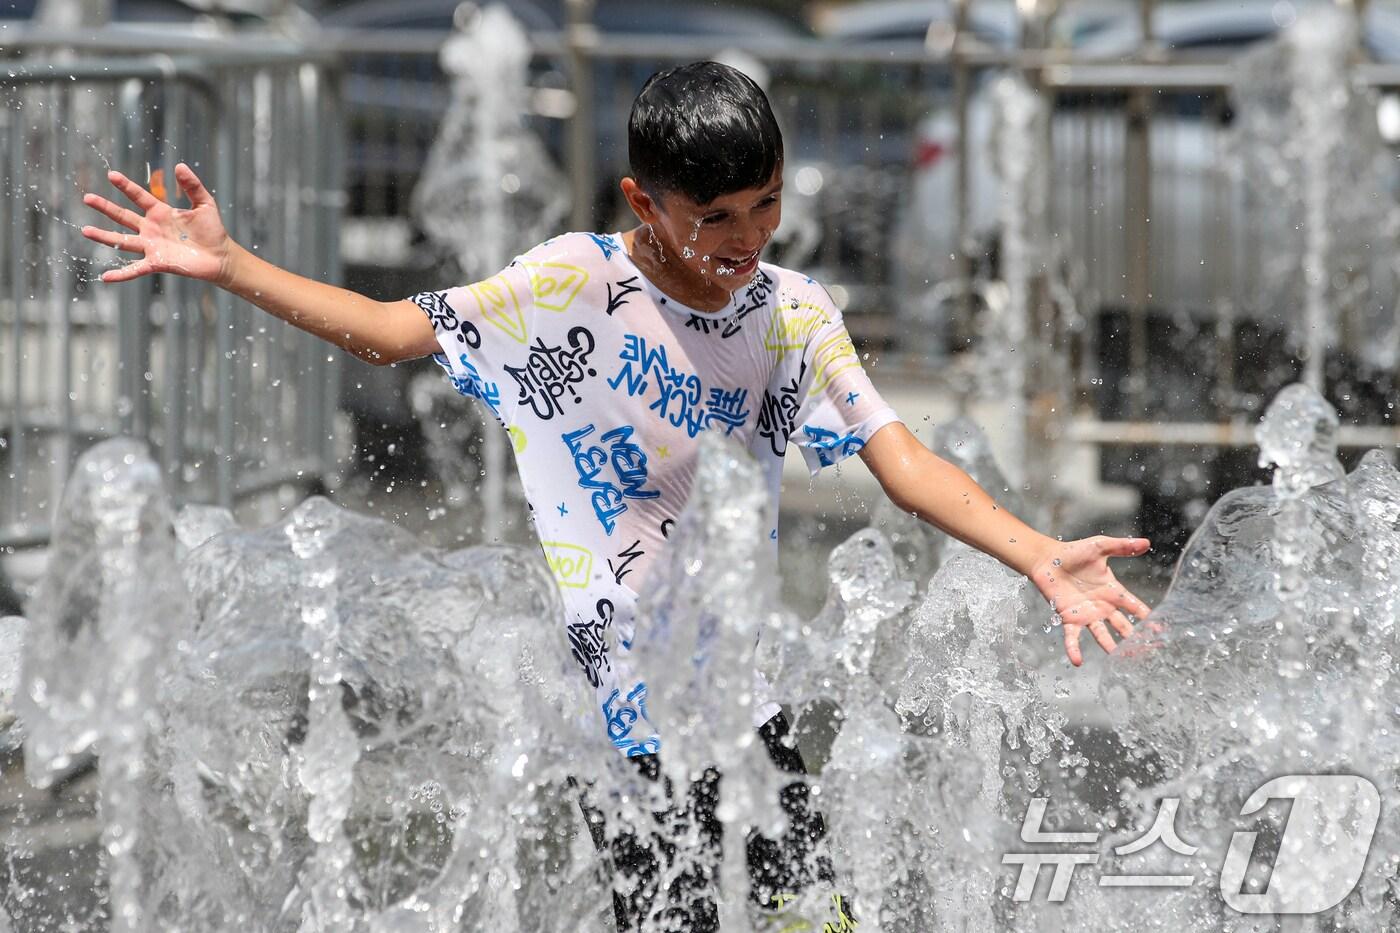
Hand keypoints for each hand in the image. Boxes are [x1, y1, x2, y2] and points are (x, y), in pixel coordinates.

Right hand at [81, 163, 230, 284]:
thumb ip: (193, 186)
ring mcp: (152, 246)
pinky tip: (105, 277)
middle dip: (105, 207)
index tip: (112, 175)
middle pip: (123, 216)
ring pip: (122, 241)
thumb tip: (180, 166)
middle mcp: (151, 229)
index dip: (126, 186)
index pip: (139, 196)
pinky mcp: (157, 263)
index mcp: (160, 212)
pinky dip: (121, 274)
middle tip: (87, 198)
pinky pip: (135, 269)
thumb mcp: (204, 204)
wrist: (221, 257)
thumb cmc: (212, 230)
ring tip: (85, 230)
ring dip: (104, 237)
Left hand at [1028, 535, 1153, 666]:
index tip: (1161, 630)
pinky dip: (1074, 649)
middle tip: (1149, 651)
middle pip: (1123, 626)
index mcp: (1113, 591)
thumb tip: (1146, 543)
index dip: (1148, 618)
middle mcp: (1102, 606)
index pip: (1135, 607)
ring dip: (1111, 648)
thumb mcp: (1100, 547)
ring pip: (1102, 636)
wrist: (1048, 559)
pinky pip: (1072, 637)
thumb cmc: (1074, 553)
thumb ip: (1122, 547)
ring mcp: (1086, 614)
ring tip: (1122, 661)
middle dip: (1136, 639)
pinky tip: (1078, 661)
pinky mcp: (1068, 618)